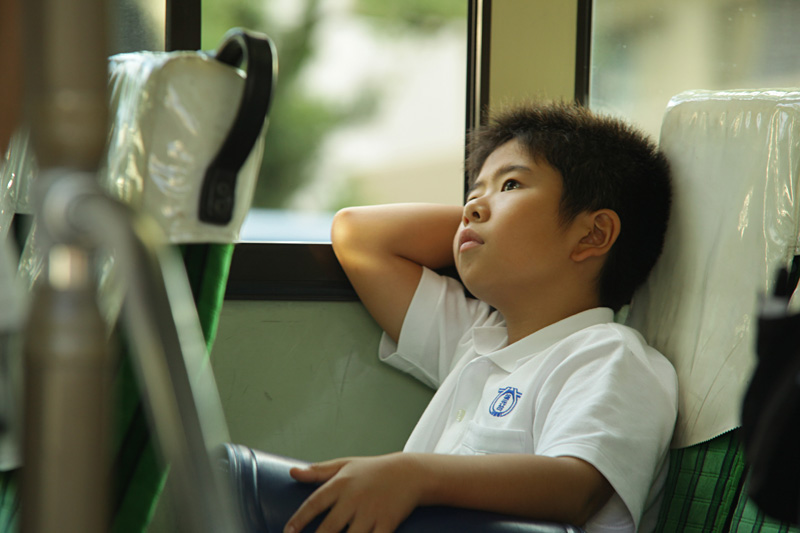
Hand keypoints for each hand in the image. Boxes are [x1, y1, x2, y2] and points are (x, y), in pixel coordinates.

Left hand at [284, 453, 425, 532]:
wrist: (409, 473)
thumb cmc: (373, 470)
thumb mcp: (345, 465)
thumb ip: (318, 471)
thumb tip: (292, 472)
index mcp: (341, 483)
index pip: (315, 502)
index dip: (299, 519)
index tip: (288, 532)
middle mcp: (354, 499)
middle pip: (330, 527)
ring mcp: (371, 513)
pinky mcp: (387, 523)